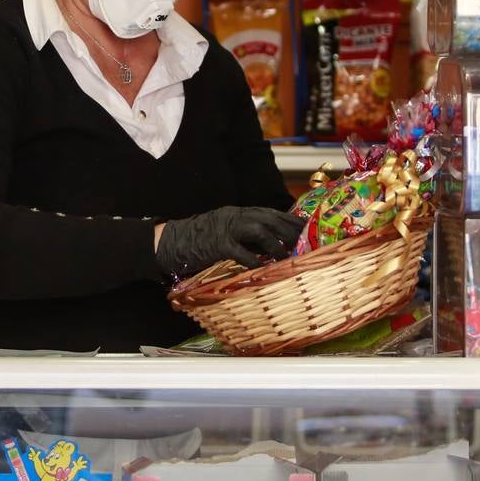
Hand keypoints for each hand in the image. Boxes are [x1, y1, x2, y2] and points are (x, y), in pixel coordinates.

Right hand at [155, 206, 304, 277]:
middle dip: (290, 231)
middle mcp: (235, 216)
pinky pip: (239, 251)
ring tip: (287, 257)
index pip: (271, 213)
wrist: (171, 241)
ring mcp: (226, 229)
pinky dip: (253, 260)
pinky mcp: (217, 244)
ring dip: (276, 244)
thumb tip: (276, 246)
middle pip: (270, 219)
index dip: (291, 220)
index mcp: (240, 213)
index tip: (308, 228)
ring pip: (259, 230)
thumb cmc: (202, 241)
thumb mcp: (229, 234)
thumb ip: (250, 237)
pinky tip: (262, 268)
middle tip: (305, 243)